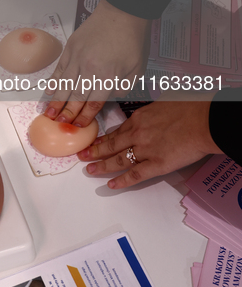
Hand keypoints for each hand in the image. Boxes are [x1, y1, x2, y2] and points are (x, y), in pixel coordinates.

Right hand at [44, 0, 149, 125]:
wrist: (122, 13)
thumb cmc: (132, 40)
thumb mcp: (137, 68)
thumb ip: (123, 87)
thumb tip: (109, 97)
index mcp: (107, 77)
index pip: (93, 103)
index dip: (84, 117)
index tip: (77, 127)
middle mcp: (89, 70)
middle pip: (75, 97)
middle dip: (66, 113)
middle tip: (58, 125)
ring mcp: (77, 58)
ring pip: (63, 84)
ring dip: (55, 101)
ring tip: (48, 114)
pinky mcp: (70, 48)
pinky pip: (59, 69)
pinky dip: (53, 81)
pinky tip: (48, 92)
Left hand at [77, 100, 222, 188]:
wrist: (203, 121)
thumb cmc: (190, 108)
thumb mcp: (165, 101)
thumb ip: (154, 111)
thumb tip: (154, 112)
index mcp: (139, 118)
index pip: (118, 130)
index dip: (105, 138)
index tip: (95, 142)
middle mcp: (137, 134)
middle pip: (111, 144)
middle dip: (95, 151)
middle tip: (82, 156)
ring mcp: (145, 150)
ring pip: (117, 160)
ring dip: (102, 166)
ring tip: (89, 171)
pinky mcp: (156, 164)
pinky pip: (135, 175)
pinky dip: (122, 181)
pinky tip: (111, 185)